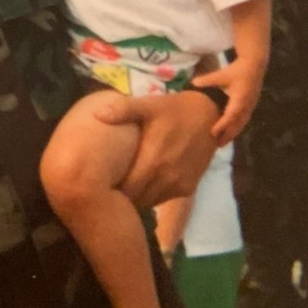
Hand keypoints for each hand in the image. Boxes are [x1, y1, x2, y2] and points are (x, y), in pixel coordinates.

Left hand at [94, 91, 216, 209]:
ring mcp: (179, 184)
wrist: (210, 116)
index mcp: (153, 160)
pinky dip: (153, 195)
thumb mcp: (149, 106)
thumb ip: (123, 110)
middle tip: (110, 187)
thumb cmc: (173, 110)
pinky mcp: (188, 187)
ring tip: (125, 187)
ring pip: (151, 202)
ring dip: (138, 197)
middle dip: (123, 196)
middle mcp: (166, 178)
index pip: (127, 190)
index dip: (113, 190)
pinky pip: (164, 198)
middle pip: (137, 199)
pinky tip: (145, 184)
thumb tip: (97, 114)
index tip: (101, 183)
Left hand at [192, 57, 263, 144]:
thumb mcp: (221, 74)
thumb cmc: (237, 70)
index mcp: (240, 98)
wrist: (255, 65)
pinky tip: (229, 133)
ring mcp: (250, 107)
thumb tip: (192, 84)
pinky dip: (236, 128)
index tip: (213, 133)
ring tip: (222, 143)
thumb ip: (207, 80)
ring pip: (241, 124)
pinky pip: (243, 121)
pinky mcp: (251, 106)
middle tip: (217, 145)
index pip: (231, 115)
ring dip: (232, 134)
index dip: (222, 125)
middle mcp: (247, 105)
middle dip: (228, 135)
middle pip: (237, 124)